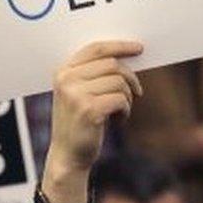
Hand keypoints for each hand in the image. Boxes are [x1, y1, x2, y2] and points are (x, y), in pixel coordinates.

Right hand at [42, 40, 143, 202]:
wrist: (68, 156)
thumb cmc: (80, 122)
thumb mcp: (79, 92)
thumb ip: (94, 73)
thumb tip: (128, 54)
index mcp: (63, 71)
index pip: (96, 49)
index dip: (120, 46)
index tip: (139, 49)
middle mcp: (66, 79)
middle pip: (112, 65)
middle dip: (130, 78)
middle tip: (136, 92)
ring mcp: (76, 95)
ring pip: (119, 82)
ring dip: (128, 97)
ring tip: (120, 111)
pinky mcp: (89, 110)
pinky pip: (121, 99)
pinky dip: (126, 110)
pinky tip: (118, 120)